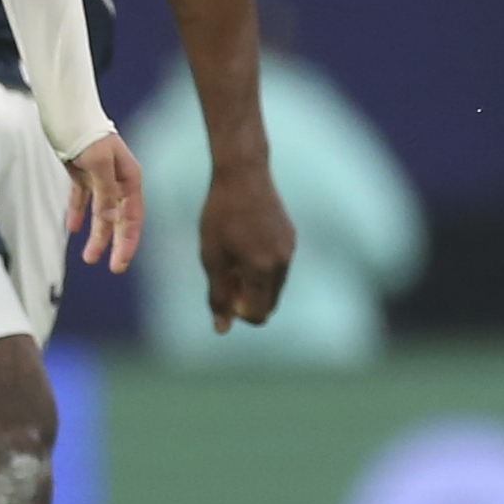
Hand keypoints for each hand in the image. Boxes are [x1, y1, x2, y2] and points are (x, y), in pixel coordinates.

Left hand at [64, 135, 144, 273]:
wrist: (68, 113)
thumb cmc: (88, 136)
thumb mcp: (98, 164)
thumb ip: (106, 193)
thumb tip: (111, 220)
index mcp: (129, 178)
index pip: (132, 216)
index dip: (128, 241)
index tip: (120, 262)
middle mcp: (118, 181)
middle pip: (119, 218)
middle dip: (115, 243)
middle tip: (111, 268)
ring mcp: (101, 178)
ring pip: (101, 213)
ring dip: (96, 234)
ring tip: (88, 257)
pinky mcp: (83, 173)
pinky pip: (83, 199)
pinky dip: (79, 213)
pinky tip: (74, 228)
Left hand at [200, 156, 296, 334]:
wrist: (243, 174)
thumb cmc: (220, 215)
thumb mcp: (211, 257)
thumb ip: (218, 295)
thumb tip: (222, 329)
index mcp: (263, 269)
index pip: (258, 314)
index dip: (238, 313)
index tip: (223, 292)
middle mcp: (283, 263)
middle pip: (269, 304)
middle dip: (248, 300)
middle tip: (224, 278)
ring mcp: (290, 250)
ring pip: (275, 286)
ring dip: (255, 284)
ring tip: (232, 259)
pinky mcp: (291, 238)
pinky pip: (279, 267)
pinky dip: (263, 268)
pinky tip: (244, 245)